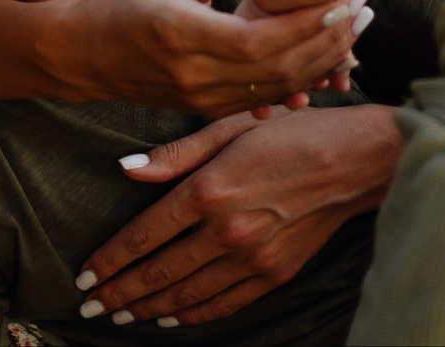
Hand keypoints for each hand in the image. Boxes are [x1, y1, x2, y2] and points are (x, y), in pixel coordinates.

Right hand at [49, 0, 353, 116]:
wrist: (84, 56)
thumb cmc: (126, 3)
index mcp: (186, 36)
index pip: (263, 39)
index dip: (310, 22)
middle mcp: (197, 77)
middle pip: (280, 68)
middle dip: (330, 40)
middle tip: (364, 9)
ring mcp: (203, 100)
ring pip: (279, 89)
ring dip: (322, 63)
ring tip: (355, 31)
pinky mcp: (208, 108)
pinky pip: (264, 101)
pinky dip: (299, 82)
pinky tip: (327, 62)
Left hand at [74, 104, 401, 326]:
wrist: (358, 160)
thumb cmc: (294, 132)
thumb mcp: (232, 127)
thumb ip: (176, 154)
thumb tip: (126, 169)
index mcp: (209, 190)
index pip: (143, 236)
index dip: (109, 260)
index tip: (86, 275)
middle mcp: (226, 230)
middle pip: (157, 273)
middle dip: (118, 295)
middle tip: (91, 308)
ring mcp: (252, 258)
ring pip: (186, 294)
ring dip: (148, 309)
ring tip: (121, 317)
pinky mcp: (275, 274)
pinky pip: (223, 304)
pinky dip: (192, 314)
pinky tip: (171, 316)